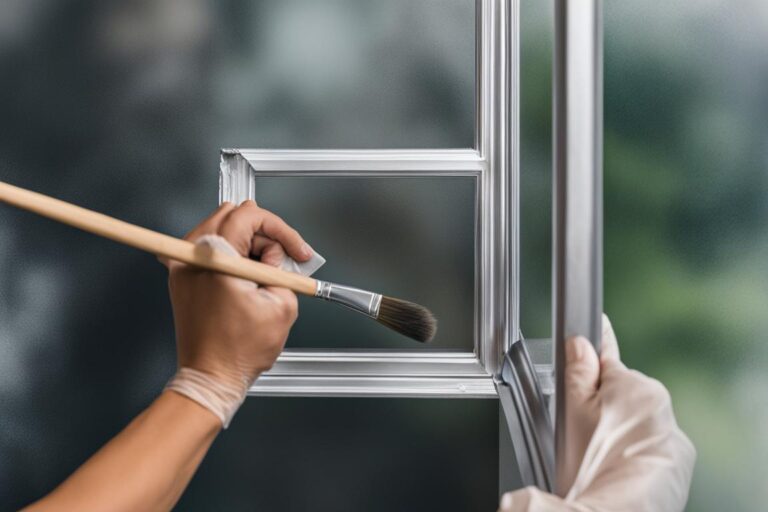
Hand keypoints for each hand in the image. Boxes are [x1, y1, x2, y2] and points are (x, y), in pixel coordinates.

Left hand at [166, 200, 312, 391]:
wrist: (210, 377)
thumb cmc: (238, 352)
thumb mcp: (282, 306)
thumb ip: (283, 269)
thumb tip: (278, 255)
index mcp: (218, 260)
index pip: (249, 215)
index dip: (280, 229)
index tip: (294, 248)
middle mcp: (193, 257)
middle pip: (232, 215)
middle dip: (263, 233)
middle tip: (281, 258)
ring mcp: (183, 266)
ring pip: (219, 227)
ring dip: (246, 241)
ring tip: (264, 270)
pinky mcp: (182, 277)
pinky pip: (207, 247)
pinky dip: (230, 252)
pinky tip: (246, 274)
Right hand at [499, 315, 695, 511]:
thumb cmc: (591, 466)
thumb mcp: (570, 412)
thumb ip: (576, 372)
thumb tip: (578, 343)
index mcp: (634, 385)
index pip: (608, 357)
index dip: (590, 357)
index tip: (587, 340)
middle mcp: (661, 405)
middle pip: (623, 392)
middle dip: (604, 404)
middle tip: (582, 429)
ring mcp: (674, 436)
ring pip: (639, 420)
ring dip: (621, 428)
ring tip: (599, 455)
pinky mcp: (680, 461)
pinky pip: (654, 444)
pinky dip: (637, 450)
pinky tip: (618, 466)